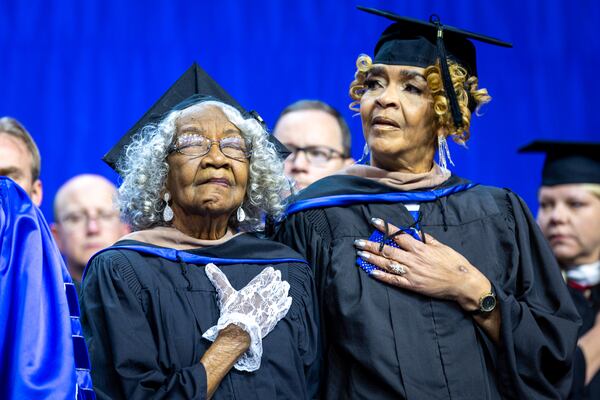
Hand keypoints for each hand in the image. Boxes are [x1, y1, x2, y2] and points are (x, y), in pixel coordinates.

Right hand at [202, 263, 291, 370]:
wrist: (239, 333)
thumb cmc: (231, 313)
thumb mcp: (225, 294)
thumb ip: (219, 279)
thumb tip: (208, 265)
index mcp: (253, 290)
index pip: (263, 279)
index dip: (268, 274)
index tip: (272, 271)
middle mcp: (263, 297)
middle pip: (273, 286)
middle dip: (277, 280)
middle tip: (280, 276)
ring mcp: (270, 308)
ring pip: (279, 296)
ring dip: (283, 290)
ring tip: (286, 285)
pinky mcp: (273, 318)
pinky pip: (283, 309)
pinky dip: (286, 304)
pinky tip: (289, 300)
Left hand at [354, 218, 489, 310]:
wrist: (463, 283)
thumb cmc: (454, 263)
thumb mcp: (441, 246)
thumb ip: (426, 239)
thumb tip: (414, 232)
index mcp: (420, 248)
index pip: (398, 235)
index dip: (385, 228)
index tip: (374, 222)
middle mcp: (413, 259)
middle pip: (388, 250)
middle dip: (371, 245)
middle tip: (358, 242)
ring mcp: (411, 273)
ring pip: (387, 264)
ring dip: (372, 259)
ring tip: (360, 254)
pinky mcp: (412, 285)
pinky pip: (393, 280)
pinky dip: (381, 276)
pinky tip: (371, 272)